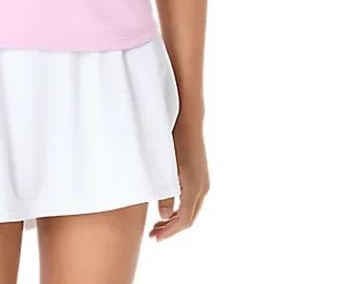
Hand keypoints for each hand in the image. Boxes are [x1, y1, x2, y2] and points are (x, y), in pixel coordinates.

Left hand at [149, 118, 209, 240]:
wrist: (189, 119)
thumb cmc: (173, 139)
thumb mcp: (164, 167)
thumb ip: (163, 193)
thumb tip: (163, 216)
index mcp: (194, 187)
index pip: (183, 220)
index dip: (169, 232)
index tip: (155, 238)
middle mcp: (203, 187)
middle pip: (189, 218)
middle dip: (171, 229)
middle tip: (153, 234)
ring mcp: (204, 182)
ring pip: (192, 210)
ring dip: (176, 220)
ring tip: (157, 225)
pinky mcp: (201, 176)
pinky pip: (193, 200)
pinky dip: (181, 209)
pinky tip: (168, 209)